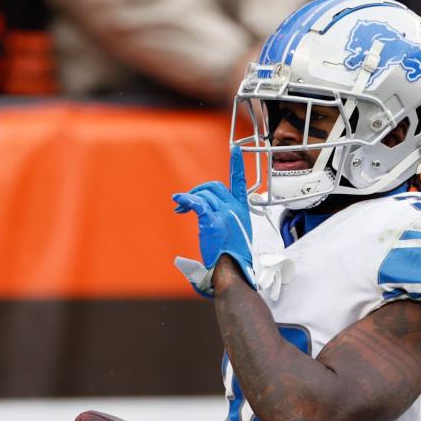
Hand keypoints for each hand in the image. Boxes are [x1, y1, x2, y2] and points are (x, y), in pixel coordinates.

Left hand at [173, 146, 255, 295]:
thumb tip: (211, 215)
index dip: (237, 164)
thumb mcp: (237, 232)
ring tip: (179, 209)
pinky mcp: (211, 221)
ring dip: (189, 200)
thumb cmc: (233, 258)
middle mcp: (234, 209)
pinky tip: (178, 200)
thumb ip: (228, 218)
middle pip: (214, 186)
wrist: (232, 271)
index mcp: (242, 210)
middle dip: (198, 190)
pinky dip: (186, 199)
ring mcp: (224, 214)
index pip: (240, 182)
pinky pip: (197, 203)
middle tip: (186, 203)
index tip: (235, 148)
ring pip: (203, 195)